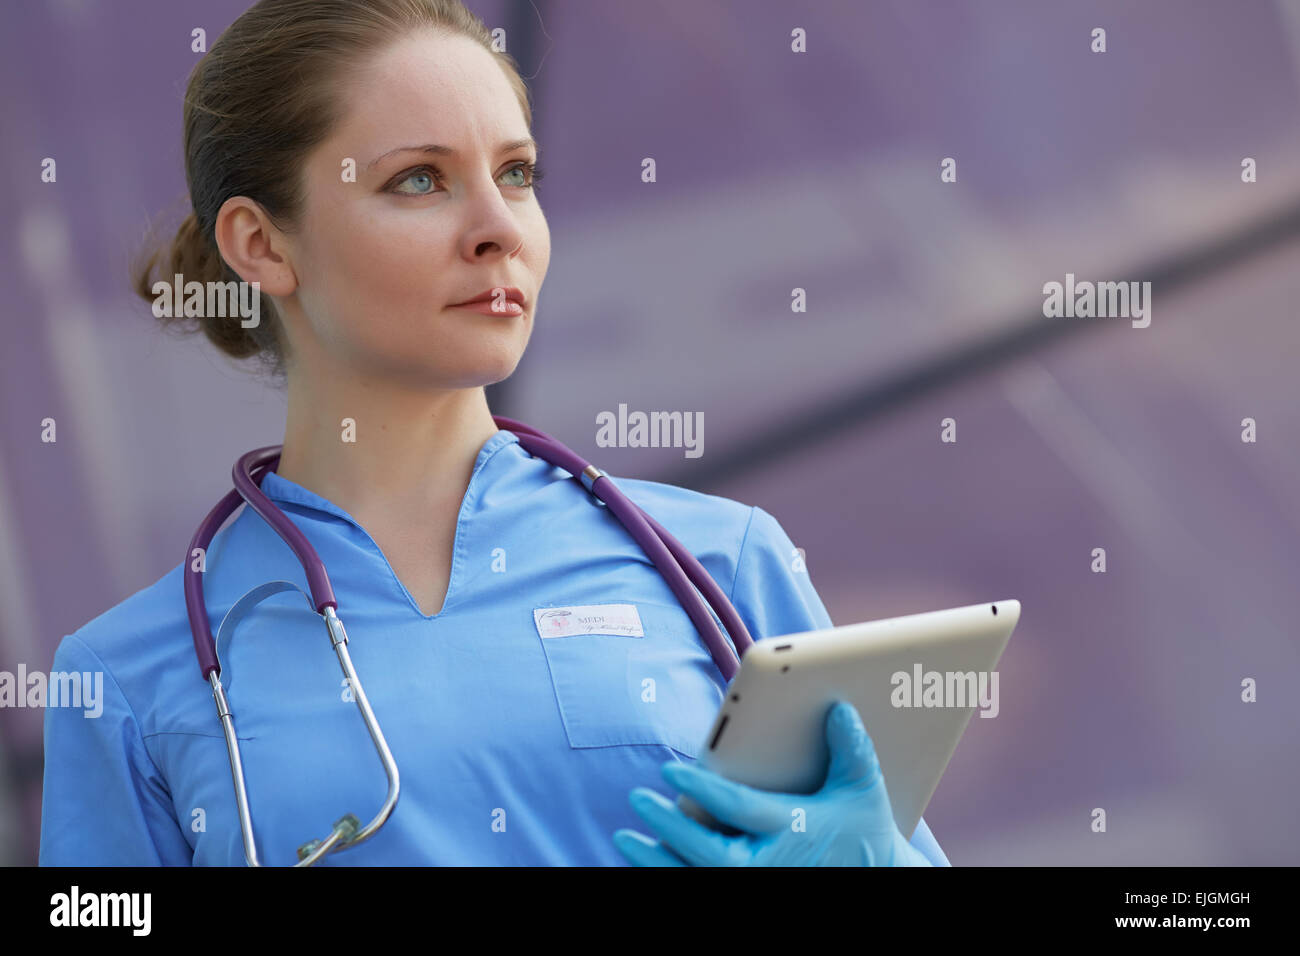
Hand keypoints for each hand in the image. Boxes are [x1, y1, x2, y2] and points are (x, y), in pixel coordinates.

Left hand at [612, 699, 931, 865]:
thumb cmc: (862, 830)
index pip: (738, 808)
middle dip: (670, 829)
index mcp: (793, 828)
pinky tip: (646, 861)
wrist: (876, 878)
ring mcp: (757, 885)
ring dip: (657, 861)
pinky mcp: (749, 893)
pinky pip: (700, 888)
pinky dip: (671, 875)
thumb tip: (838, 708)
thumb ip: (851, 748)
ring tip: (625, 838)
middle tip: (638, 800)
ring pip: (697, 879)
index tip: (669, 772)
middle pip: (709, 852)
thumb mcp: (863, 788)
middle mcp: (770, 864)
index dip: (701, 789)